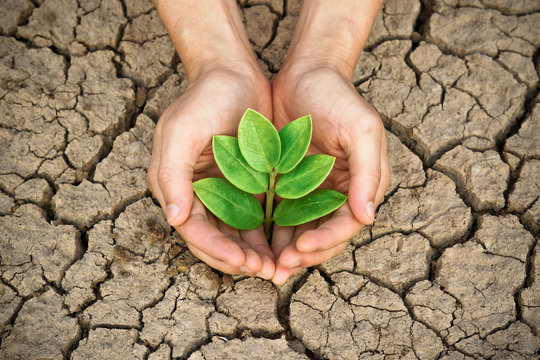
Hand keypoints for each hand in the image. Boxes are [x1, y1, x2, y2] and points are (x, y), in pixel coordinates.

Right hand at [146, 67, 275, 277]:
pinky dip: (266, 234)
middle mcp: (196, 195)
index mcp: (174, 186)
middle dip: (238, 259)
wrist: (233, 73)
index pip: (193, 231)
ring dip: (254, 254)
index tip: (243, 262)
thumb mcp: (181, 131)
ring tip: (279, 266)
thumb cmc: (204, 98)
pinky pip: (254, 218)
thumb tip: (174, 219)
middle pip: (215, 240)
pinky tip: (284, 244)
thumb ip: (171, 175)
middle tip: (267, 272)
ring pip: (236, 235)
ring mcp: (222, 191)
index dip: (216, 250)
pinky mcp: (245, 185)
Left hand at [270, 64, 389, 283]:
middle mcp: (338, 192)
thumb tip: (367, 217)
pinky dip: (270, 231)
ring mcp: (311, 190)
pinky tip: (254, 242)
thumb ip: (367, 172)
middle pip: (323, 235)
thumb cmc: (337, 97)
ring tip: (265, 266)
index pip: (346, 225)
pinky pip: (279, 214)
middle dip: (303, 253)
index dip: (326, 242)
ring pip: (300, 230)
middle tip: (279, 268)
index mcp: (361, 184)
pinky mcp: (288, 184)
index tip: (300, 249)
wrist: (305, 72)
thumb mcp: (361, 128)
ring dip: (285, 250)